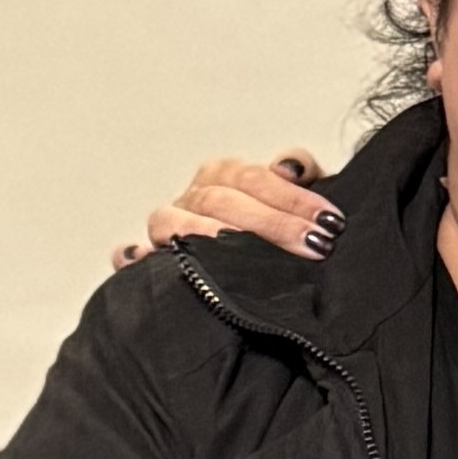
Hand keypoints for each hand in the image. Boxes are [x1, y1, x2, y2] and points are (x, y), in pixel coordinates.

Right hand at [110, 147, 338, 270]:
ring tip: (239, 249)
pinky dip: (131, 256)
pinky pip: (128, 257)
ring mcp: (168, 230)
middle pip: (220, 199)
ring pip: (175, 220)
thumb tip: (291, 166)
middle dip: (271, 222)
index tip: (328, 221)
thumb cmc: (280, 236)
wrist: (254, 292)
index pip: (252, 177)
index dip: (291, 196)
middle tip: (313, 246)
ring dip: (209, 234)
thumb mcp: (299, 205)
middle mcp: (193, 199)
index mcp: (224, 178)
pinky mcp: (148, 263)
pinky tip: (142, 259)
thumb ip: (302, 175)